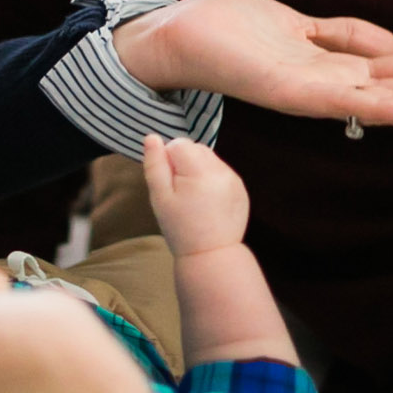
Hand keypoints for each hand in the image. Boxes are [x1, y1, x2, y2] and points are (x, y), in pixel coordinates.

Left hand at [112, 0, 392, 130]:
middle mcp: (335, 85)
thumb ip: (345, 36)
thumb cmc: (230, 30)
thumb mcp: (299, 24)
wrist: (176, 37)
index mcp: (340, 68)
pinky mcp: (290, 90)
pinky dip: (384, 108)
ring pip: (391, 103)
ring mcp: (316, 91)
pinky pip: (345, 101)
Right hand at [142, 133, 249, 256]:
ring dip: (198, 170)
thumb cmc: (180, 228)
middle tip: (180, 193)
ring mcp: (234, 179)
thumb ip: (155, 165)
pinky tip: (207, 203)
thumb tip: (152, 137)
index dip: (168, 162)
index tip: (170, 186)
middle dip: (184, 164)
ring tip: (194, 198)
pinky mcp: (240, 188)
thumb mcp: (160, 198)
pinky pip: (220, 172)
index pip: (178, 144)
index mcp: (200, 170)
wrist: (211, 255)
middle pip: (196, 148)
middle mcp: (221, 170)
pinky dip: (211, 180)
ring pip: (209, 159)